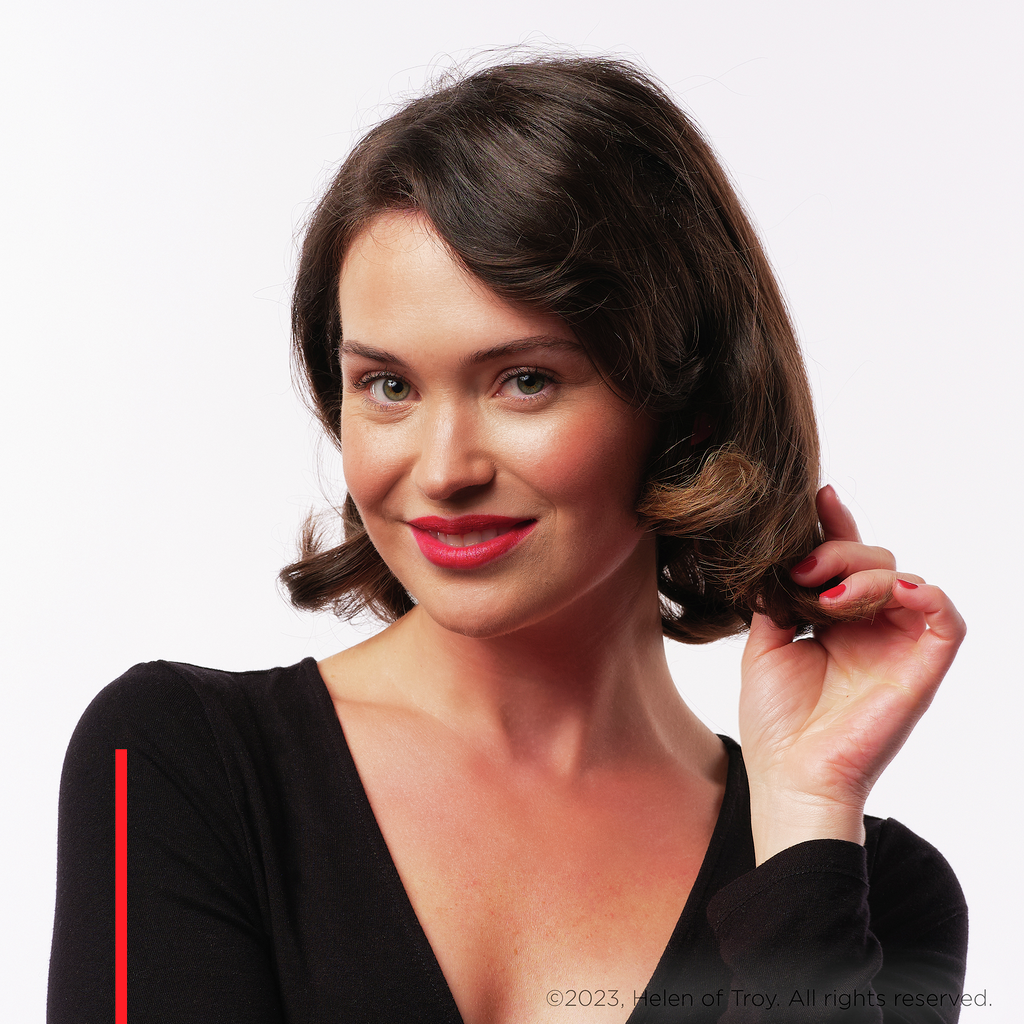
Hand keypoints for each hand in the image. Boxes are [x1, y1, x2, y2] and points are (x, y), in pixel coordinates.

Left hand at [739, 485, 965, 864]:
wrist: (789, 774)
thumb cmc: (776, 719)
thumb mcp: (766, 644)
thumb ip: (778, 598)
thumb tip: (779, 557)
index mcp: (835, 621)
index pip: (844, 562)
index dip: (835, 527)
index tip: (817, 497)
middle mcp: (871, 628)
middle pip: (874, 559)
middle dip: (839, 551)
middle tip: (804, 572)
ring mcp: (897, 646)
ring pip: (905, 578)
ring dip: (867, 573)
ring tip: (829, 597)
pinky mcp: (922, 668)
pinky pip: (946, 619)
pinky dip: (924, 595)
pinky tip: (889, 592)